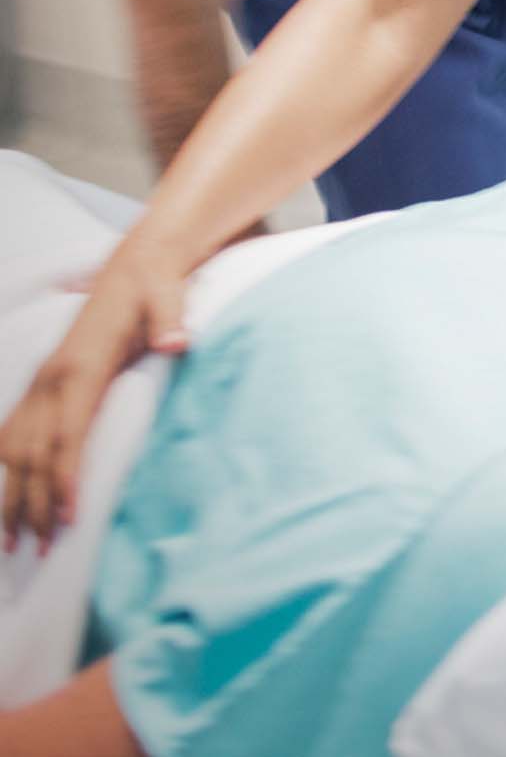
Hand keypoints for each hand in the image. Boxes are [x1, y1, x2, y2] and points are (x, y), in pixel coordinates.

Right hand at [1, 248, 189, 552]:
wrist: (139, 264)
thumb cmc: (155, 286)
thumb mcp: (169, 295)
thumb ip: (173, 318)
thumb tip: (178, 342)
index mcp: (80, 366)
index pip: (66, 436)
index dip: (64, 479)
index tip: (70, 519)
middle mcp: (51, 378)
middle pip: (31, 453)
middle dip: (33, 504)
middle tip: (41, 551)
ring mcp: (42, 381)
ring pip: (13, 449)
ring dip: (12, 495)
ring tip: (14, 543)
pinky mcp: (43, 382)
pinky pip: (12, 431)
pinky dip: (5, 467)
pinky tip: (6, 497)